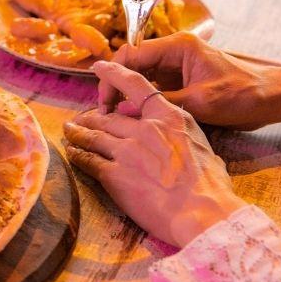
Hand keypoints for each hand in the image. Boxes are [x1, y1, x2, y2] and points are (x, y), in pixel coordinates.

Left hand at [66, 60, 247, 246]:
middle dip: (92, 117)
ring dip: (78, 133)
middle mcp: (144, 129)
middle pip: (109, 116)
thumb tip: (183, 140)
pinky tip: (73, 154)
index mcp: (169, 117)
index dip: (113, 74)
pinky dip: (78, 155)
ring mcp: (126, 150)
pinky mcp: (114, 174)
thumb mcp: (204, 147)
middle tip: (81, 119)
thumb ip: (184, 136)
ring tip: (69, 131)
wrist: (202, 213)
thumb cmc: (211, 186)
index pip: (136, 85)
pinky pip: (89, 160)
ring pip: (94, 135)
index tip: (100, 68)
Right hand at [99, 32, 280, 129]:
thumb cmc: (242, 96)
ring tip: (116, 118)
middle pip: (131, 65)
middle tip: (105, 113)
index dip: (111, 76)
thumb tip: (124, 111)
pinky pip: (154, 87)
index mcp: (177, 47)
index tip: (103, 101)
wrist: (273, 99)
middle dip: (115, 87)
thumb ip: (159, 103)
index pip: (130, 55)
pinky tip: (134, 118)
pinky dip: (142, 100)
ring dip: (127, 95)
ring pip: (140, 78)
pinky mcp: (182, 80)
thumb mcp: (199, 102)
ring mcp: (177, 66)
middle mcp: (173, 51)